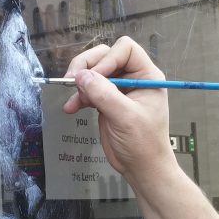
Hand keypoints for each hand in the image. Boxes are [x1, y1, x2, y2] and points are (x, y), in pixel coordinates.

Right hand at [62, 37, 176, 184]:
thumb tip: (81, 76)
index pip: (124, 49)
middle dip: (87, 67)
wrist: (142, 168)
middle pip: (105, 56)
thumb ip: (103, 94)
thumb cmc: (144, 144)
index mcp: (146, 75)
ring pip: (93, 72)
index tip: (95, 77)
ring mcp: (119, 89)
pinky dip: (78, 96)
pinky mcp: (106, 102)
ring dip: (79, 82)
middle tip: (72, 80)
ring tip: (72, 99)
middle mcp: (133, 78)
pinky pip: (89, 90)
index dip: (107, 59)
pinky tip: (71, 108)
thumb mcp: (125, 117)